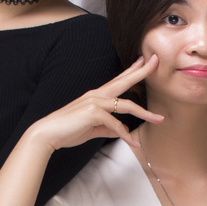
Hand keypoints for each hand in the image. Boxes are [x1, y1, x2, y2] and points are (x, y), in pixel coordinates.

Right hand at [22, 55, 161, 150]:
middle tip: (157, 61)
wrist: (47, 134)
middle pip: (124, 81)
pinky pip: (115, 124)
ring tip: (159, 119)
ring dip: (144, 113)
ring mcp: (95, 102)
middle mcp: (97, 95)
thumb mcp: (91, 128)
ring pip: (126, 104)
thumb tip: (121, 131)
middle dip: (142, 71)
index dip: (131, 70)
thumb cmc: (67, 130)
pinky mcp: (93, 113)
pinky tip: (133, 144)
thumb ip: (107, 127)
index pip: (118, 80)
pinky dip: (125, 135)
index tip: (143, 61)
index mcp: (96, 96)